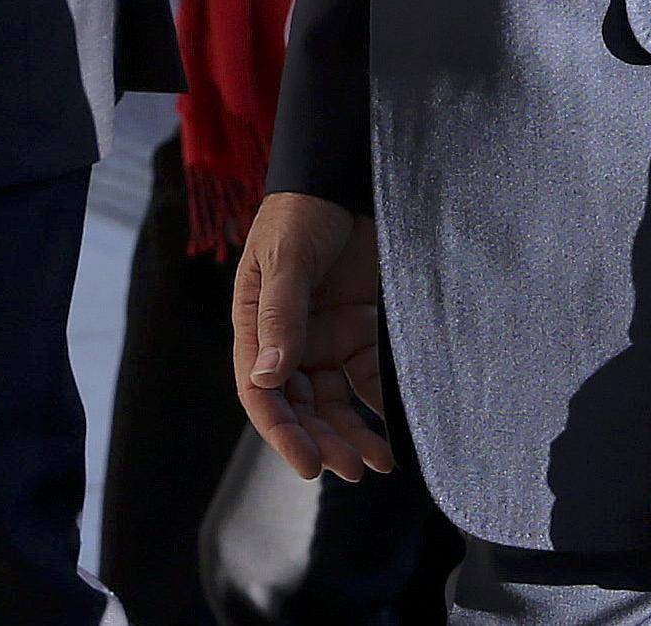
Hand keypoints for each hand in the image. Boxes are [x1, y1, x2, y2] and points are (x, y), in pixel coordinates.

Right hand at [233, 193, 392, 480]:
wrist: (352, 181)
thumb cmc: (303, 211)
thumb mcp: (286, 257)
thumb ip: (281, 314)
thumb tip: (269, 377)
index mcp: (256, 324)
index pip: (261, 390)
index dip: (281, 431)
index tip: (308, 464)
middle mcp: (289, 341)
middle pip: (300, 406)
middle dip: (322, 441)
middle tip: (353, 469)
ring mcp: (326, 339)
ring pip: (334, 404)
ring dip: (350, 436)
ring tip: (376, 464)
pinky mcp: (361, 334)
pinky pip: (368, 382)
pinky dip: (378, 410)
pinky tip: (394, 436)